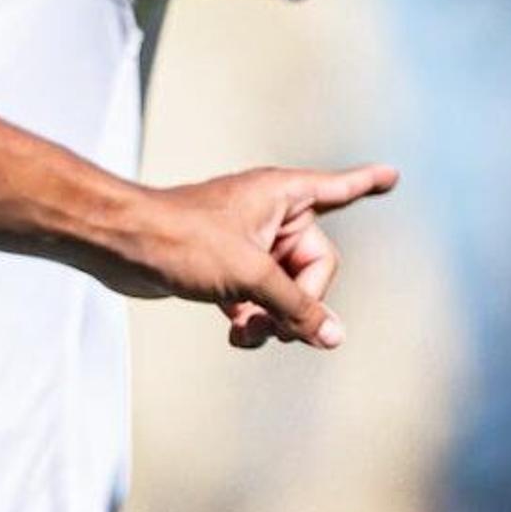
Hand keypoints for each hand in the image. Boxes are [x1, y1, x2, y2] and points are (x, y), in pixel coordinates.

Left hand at [108, 164, 397, 350]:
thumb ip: (297, 307)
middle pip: (314, 267)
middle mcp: (268, 215)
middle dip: (298, 301)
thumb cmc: (181, 240)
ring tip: (250, 331)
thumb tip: (333, 337)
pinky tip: (237, 335)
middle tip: (276, 322)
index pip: (338, 189)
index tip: (393, 174)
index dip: (365, 184)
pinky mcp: (222, 268)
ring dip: (274, 316)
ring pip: (283, 288)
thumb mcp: (251, 275)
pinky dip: (252, 318)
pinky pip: (256, 298)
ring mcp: (245, 243)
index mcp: (282, 196)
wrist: (117, 244)